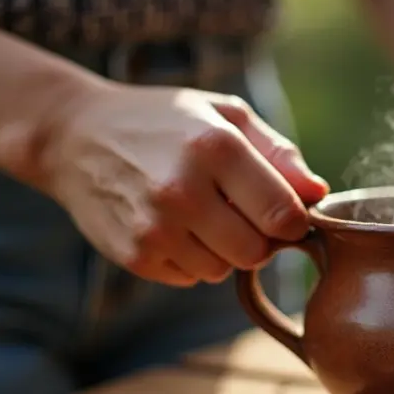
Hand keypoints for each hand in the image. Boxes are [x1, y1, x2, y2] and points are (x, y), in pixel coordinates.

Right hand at [37, 84, 328, 286]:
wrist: (75, 136)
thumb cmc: (164, 122)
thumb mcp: (225, 116)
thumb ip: (279, 153)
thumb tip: (318, 193)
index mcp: (214, 148)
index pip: (284, 216)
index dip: (294, 221)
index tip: (286, 212)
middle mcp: (182, 191)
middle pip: (258, 253)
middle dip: (260, 239)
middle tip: (242, 213)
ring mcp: (155, 228)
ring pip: (225, 270)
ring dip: (225, 250)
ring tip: (201, 214)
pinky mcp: (134, 255)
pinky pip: (191, 278)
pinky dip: (192, 259)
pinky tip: (174, 226)